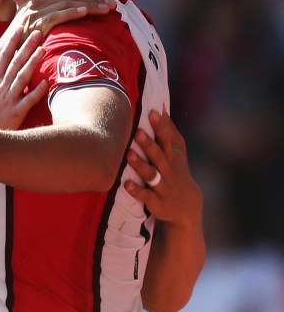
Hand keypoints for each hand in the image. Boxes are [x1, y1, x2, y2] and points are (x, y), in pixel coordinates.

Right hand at [0, 29, 46, 129]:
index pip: (3, 57)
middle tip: (37, 32)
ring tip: (43, 49)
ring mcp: (9, 100)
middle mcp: (1, 88)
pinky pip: (29, 100)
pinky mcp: (16, 114)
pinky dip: (37, 91)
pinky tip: (46, 81)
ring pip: (23, 77)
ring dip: (33, 63)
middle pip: (15, 63)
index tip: (20, 29)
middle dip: (26, 46)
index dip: (12, 42)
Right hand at [11, 0, 114, 39]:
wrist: (6, 52)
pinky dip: (73, 12)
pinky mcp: (36, 23)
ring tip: (106, 9)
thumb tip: (74, 6)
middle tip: (112, 2)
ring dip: (90, 4)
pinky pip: (58, 14)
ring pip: (68, 2)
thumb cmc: (24, 38)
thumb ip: (51, 9)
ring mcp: (35, 11)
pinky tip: (86, 13)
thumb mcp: (35, 17)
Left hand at [124, 110, 202, 225]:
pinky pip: (145, 195)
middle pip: (159, 155)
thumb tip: (160, 106)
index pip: (167, 138)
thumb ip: (168, 130)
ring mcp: (163, 185)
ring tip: (129, 154)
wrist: (187, 205)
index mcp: (173, 155)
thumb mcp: (177, 151)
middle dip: (149, 144)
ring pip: (151, 174)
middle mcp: (169, 169)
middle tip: (138, 131)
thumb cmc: (176, 170)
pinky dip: (136, 190)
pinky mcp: (156, 201)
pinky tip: (125, 184)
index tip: (153, 112)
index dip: (161, 126)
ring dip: (140, 164)